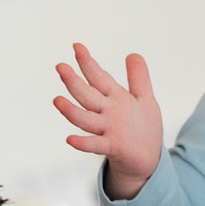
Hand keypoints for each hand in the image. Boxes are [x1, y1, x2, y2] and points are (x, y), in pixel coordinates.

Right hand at [53, 43, 163, 197]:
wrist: (147, 159)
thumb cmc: (144, 129)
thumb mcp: (145, 99)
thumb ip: (139, 78)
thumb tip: (133, 54)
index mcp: (114, 98)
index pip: (98, 78)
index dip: (88, 63)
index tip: (77, 46)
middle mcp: (107, 112)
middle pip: (87, 95)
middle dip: (74, 82)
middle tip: (60, 67)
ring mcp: (107, 129)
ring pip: (86, 119)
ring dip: (71, 111)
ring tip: (57, 100)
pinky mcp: (113, 147)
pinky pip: (96, 145)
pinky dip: (83, 143)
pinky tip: (70, 140)